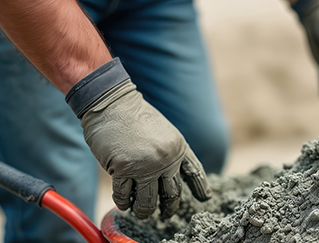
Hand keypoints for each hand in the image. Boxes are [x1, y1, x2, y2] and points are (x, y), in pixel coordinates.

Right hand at [68, 60, 211, 218]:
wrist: (113, 103)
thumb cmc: (135, 117)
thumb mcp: (163, 132)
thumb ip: (169, 152)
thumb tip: (168, 177)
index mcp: (179, 147)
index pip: (194, 172)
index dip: (200, 187)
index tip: (205, 198)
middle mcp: (166, 159)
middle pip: (172, 193)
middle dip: (169, 207)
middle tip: (166, 214)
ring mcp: (145, 166)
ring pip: (148, 201)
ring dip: (145, 210)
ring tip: (142, 212)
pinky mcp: (123, 169)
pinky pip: (124, 196)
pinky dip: (124, 203)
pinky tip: (124, 204)